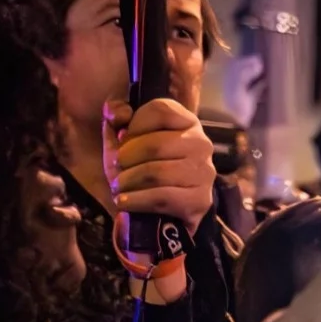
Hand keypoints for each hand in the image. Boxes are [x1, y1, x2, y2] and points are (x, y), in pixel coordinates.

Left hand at [103, 98, 215, 232]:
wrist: (157, 210)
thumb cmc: (139, 165)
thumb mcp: (122, 135)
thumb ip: (115, 114)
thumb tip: (121, 114)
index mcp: (186, 121)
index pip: (160, 111)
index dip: (135, 125)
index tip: (123, 139)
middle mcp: (201, 144)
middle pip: (156, 145)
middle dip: (127, 158)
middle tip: (117, 168)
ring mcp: (204, 173)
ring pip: (157, 173)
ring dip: (129, 181)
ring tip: (119, 186)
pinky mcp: (200, 200)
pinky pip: (163, 197)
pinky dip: (138, 200)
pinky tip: (125, 202)